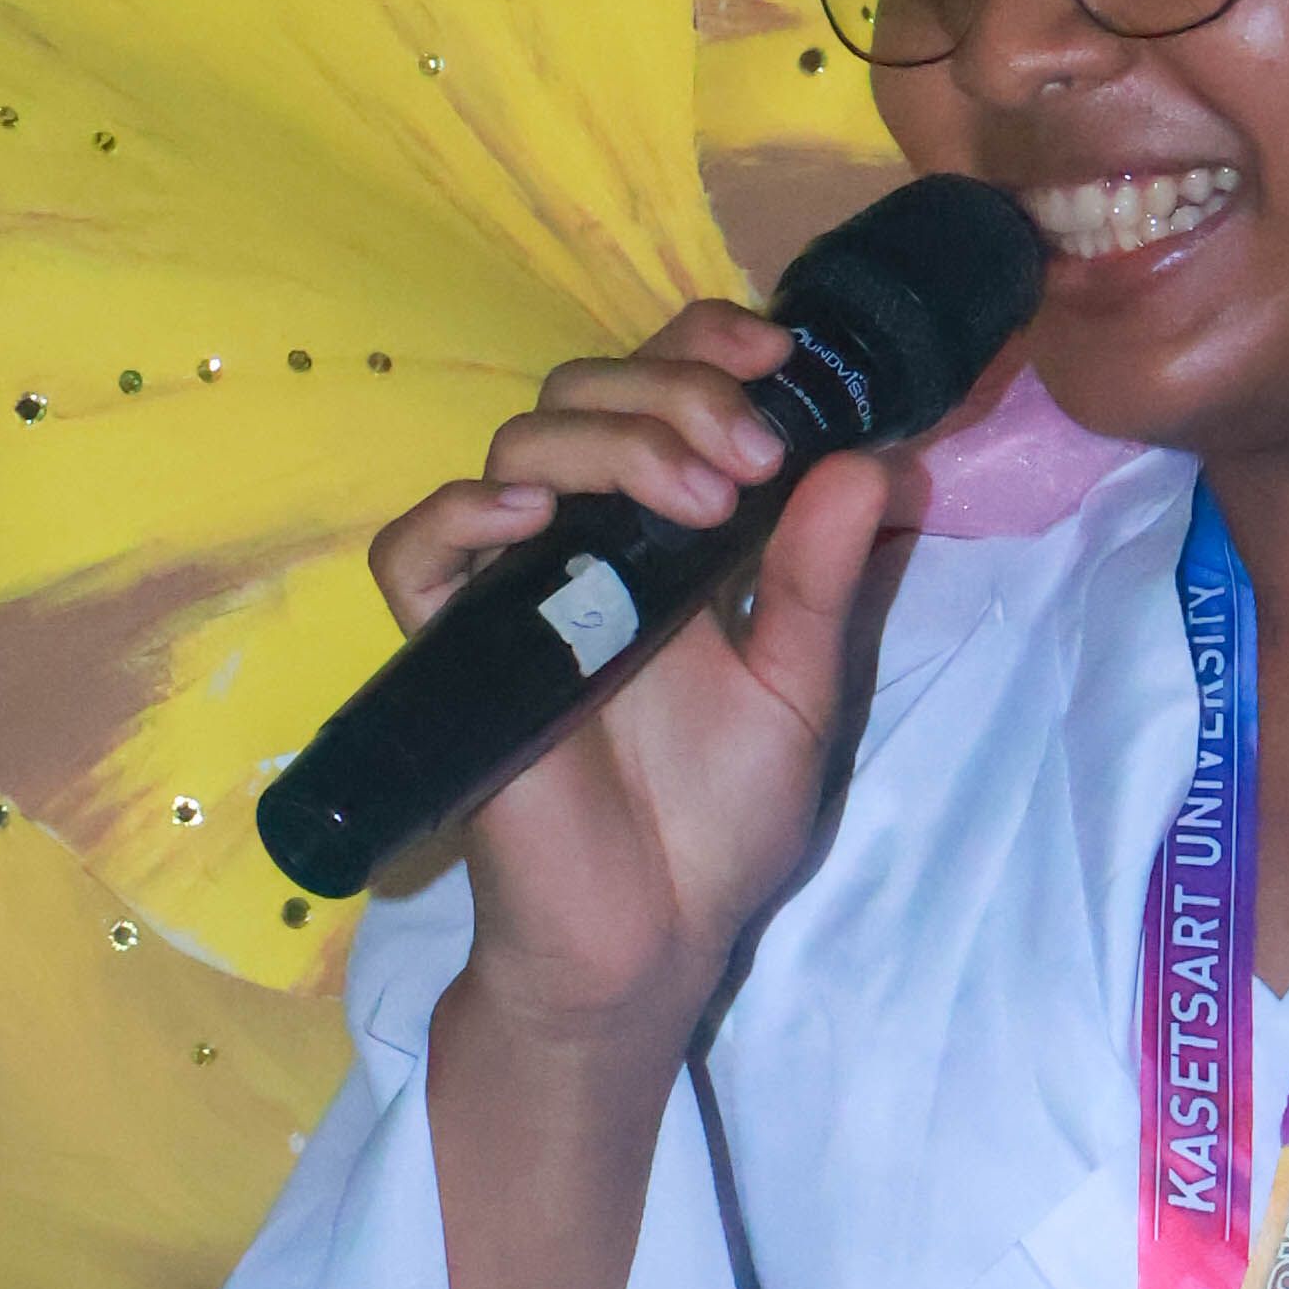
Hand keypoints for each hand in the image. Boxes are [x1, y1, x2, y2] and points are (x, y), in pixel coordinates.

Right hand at [368, 299, 909, 1068]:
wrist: (654, 941)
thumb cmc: (720, 822)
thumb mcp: (799, 688)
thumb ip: (822, 577)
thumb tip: (873, 459)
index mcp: (667, 533)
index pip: (660, 388)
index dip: (703, 346)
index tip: (777, 356)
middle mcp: (585, 539)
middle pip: (588, 394)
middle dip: (676, 394)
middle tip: (751, 456)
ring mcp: (513, 588)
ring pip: (521, 447)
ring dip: (613, 441)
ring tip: (701, 496)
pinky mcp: (455, 651)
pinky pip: (415, 553)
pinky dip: (462, 513)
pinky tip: (534, 518)